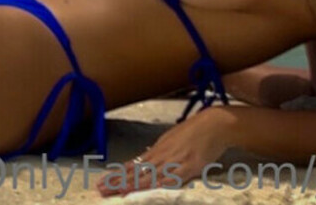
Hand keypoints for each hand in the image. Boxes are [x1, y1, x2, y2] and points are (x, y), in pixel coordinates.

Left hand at [96, 106, 237, 196]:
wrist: (215, 124)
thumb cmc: (197, 131)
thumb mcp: (175, 139)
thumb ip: (162, 151)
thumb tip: (149, 159)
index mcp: (159, 148)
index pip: (135, 164)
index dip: (120, 174)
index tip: (105, 181)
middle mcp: (162, 154)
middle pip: (137, 171)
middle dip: (118, 181)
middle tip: (100, 189)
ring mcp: (174, 161)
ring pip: (148, 176)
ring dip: (130, 185)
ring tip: (114, 192)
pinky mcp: (188, 167)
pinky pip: (169, 178)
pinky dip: (155, 185)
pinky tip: (144, 190)